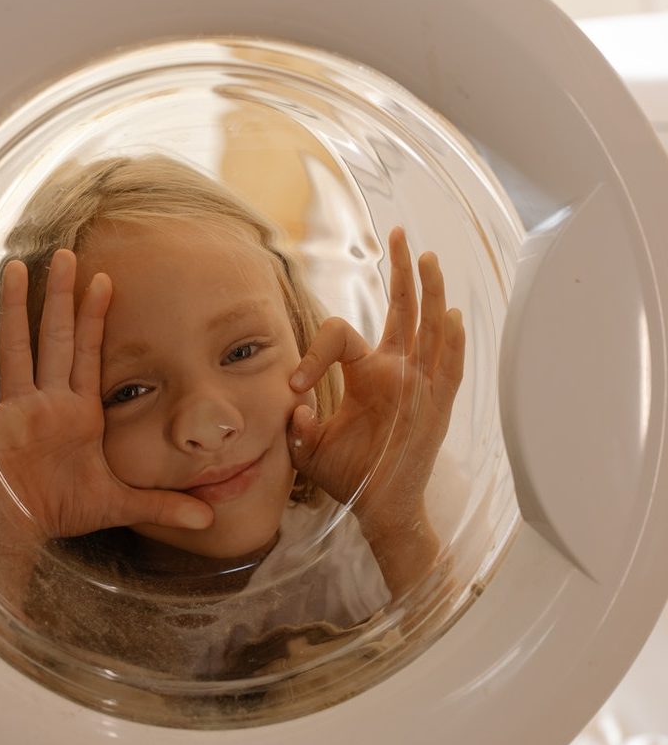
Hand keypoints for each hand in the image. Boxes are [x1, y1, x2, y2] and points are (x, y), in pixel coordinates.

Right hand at [0, 250, 213, 538]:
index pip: (88, 353)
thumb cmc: (61, 511)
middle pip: (54, 338)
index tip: (105, 279)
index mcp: (77, 412)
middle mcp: (47, 402)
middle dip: (59, 297)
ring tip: (16, 269)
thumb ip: (163, 505)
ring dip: (15, 311)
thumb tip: (209, 519)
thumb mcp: (119, 503)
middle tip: (65, 253)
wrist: (20, 535)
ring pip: (16, 349)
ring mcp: (15, 411)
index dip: (95, 317)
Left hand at [286, 228, 464, 538]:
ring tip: (427, 257)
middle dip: (402, 271)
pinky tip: (451, 314)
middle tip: (400, 234)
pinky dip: (452, 345)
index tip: (296, 387)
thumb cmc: (349, 474)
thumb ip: (298, 422)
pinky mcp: (436, 408)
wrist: (379, 510)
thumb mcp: (312, 445)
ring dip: (428, 293)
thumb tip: (293, 403)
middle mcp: (397, 371)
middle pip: (402, 310)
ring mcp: (420, 386)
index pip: (340, 335)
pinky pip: (448, 371)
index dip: (313, 353)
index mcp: (367, 373)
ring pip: (428, 329)